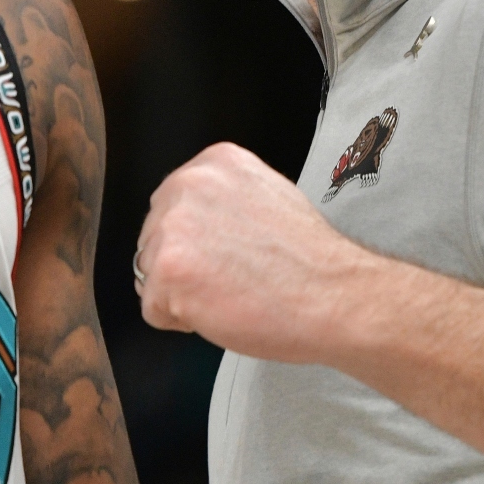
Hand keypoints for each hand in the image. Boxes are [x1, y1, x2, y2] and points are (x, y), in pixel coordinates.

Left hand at [135, 142, 373, 362]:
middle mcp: (188, 184)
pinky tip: (222, 310)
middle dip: (183, 266)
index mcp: (213, 162)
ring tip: (230, 291)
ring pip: (150, 274)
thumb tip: (194, 222)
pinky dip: (181, 322)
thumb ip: (223, 200)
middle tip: (233, 276)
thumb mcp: (267, 194)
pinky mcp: (168, 270)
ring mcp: (174, 226)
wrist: (334, 295)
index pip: (171, 206)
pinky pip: (153, 309)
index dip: (197, 242)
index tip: (231, 253)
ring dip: (182, 294)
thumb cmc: (310, 259)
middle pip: (153, 238)